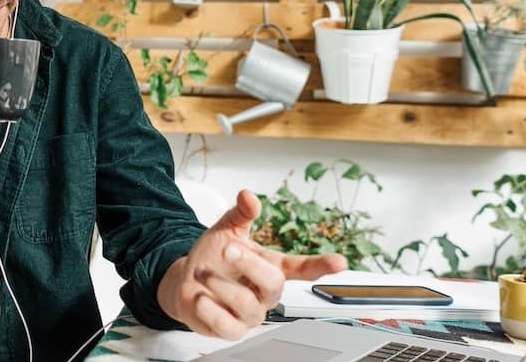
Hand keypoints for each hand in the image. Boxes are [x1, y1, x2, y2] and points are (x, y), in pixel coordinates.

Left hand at [157, 190, 347, 339]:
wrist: (186, 281)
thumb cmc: (213, 257)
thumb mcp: (227, 230)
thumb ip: (241, 213)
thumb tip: (248, 195)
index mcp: (271, 267)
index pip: (301, 268)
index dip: (321, 266)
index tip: (340, 262)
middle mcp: (265, 293)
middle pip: (274, 284)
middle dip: (250, 264)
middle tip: (228, 249)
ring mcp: (251, 314)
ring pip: (248, 305)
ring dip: (221, 285)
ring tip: (203, 272)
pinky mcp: (232, 330)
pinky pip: (228, 326)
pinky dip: (211, 310)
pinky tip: (201, 298)